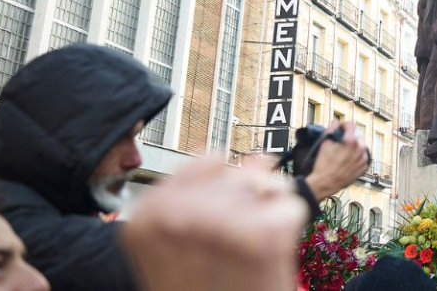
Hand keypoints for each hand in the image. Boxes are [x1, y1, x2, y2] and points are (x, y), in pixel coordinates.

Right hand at [121, 159, 306, 290]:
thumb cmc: (204, 287)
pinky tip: (268, 258)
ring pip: (267, 184)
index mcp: (145, 216)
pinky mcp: (263, 234)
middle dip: (249, 203)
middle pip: (239, 174)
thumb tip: (261, 158)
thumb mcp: (192, 237)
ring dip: (269, 214)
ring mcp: (219, 222)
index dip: (225, 191)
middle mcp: (175, 215)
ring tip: (247, 254)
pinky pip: (291, 206)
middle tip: (234, 249)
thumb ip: (218, 192)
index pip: (210, 161)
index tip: (215, 228)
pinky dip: (289, 228)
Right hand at [305, 120, 368, 199]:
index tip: (339, 128)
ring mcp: (363, 159)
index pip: (351, 125)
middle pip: (356, 135)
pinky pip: (362, 156)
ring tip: (343, 152)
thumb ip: (331, 129)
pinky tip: (347, 159)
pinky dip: (356, 156)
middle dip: (349, 136)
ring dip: (353, 146)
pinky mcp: (364, 167)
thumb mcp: (324, 143)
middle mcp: (360, 149)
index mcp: (351, 141)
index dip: (343, 125)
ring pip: (360, 146)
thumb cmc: (323, 164)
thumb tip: (335, 121)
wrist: (326, 183)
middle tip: (340, 142)